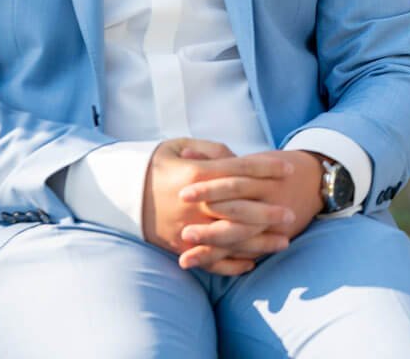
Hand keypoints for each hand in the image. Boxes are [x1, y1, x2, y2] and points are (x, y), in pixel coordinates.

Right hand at [141, 139, 296, 275]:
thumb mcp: (180, 145)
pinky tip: (252, 262)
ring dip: (259, 242)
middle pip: (241, 207)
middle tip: (292, 214)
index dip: (267, 167)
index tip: (289, 169)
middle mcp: (195, 203)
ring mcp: (188, 227)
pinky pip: (210, 260)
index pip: (241, 170)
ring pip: (231, 238)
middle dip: (269, 211)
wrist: (117, 192)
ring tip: (283, 242)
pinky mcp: (179, 246)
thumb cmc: (155, 164)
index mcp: (197, 174)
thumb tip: (237, 159)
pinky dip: (231, 264)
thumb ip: (211, 151)